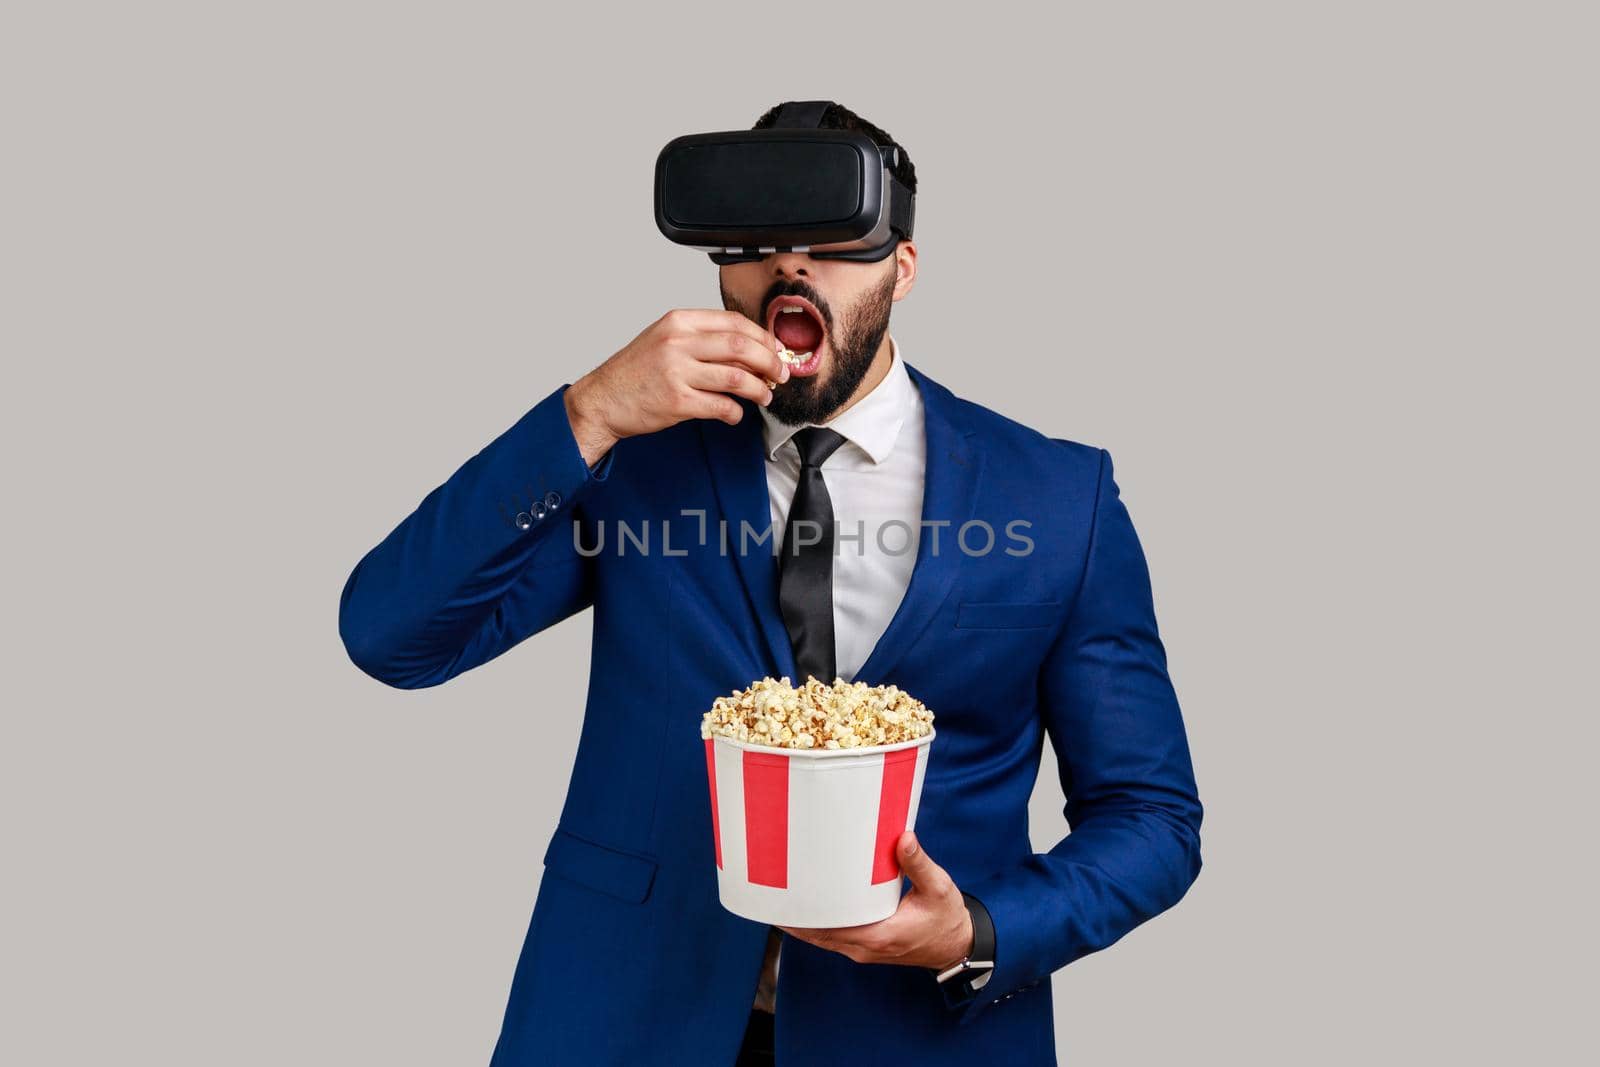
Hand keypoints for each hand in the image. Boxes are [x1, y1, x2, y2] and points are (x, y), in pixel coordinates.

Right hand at [564, 309, 789, 464]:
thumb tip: (749, 349)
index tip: (775, 351)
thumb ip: (702, 339)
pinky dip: (735, 413)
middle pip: (741, 347)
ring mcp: (677, 372)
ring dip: (758, 389)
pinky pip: (721, 406)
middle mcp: (678, 343)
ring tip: (764, 396)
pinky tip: (735, 414)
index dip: (762, 338)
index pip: (734, 323)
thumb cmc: (636, 371)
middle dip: (770, 362)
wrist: (603, 399)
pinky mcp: (676, 402)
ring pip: (737, 378)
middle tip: (780, 375)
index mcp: (679, 322)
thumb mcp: (665, 340)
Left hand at [778, 831, 973, 970]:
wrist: (957, 945)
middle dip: (795, 916)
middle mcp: (865, 947)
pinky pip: (831, 939)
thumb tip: (903, 837)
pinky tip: (804, 908)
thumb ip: (918, 863)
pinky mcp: (864, 947)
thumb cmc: (947, 918)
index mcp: (880, 934)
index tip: (785, 897)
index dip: (804, 916)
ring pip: (821, 939)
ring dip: (801, 922)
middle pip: (817, 935)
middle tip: (773, 888)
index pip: (831, 928)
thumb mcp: (938, 888)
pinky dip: (815, 926)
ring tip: (780, 896)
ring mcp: (862, 950)